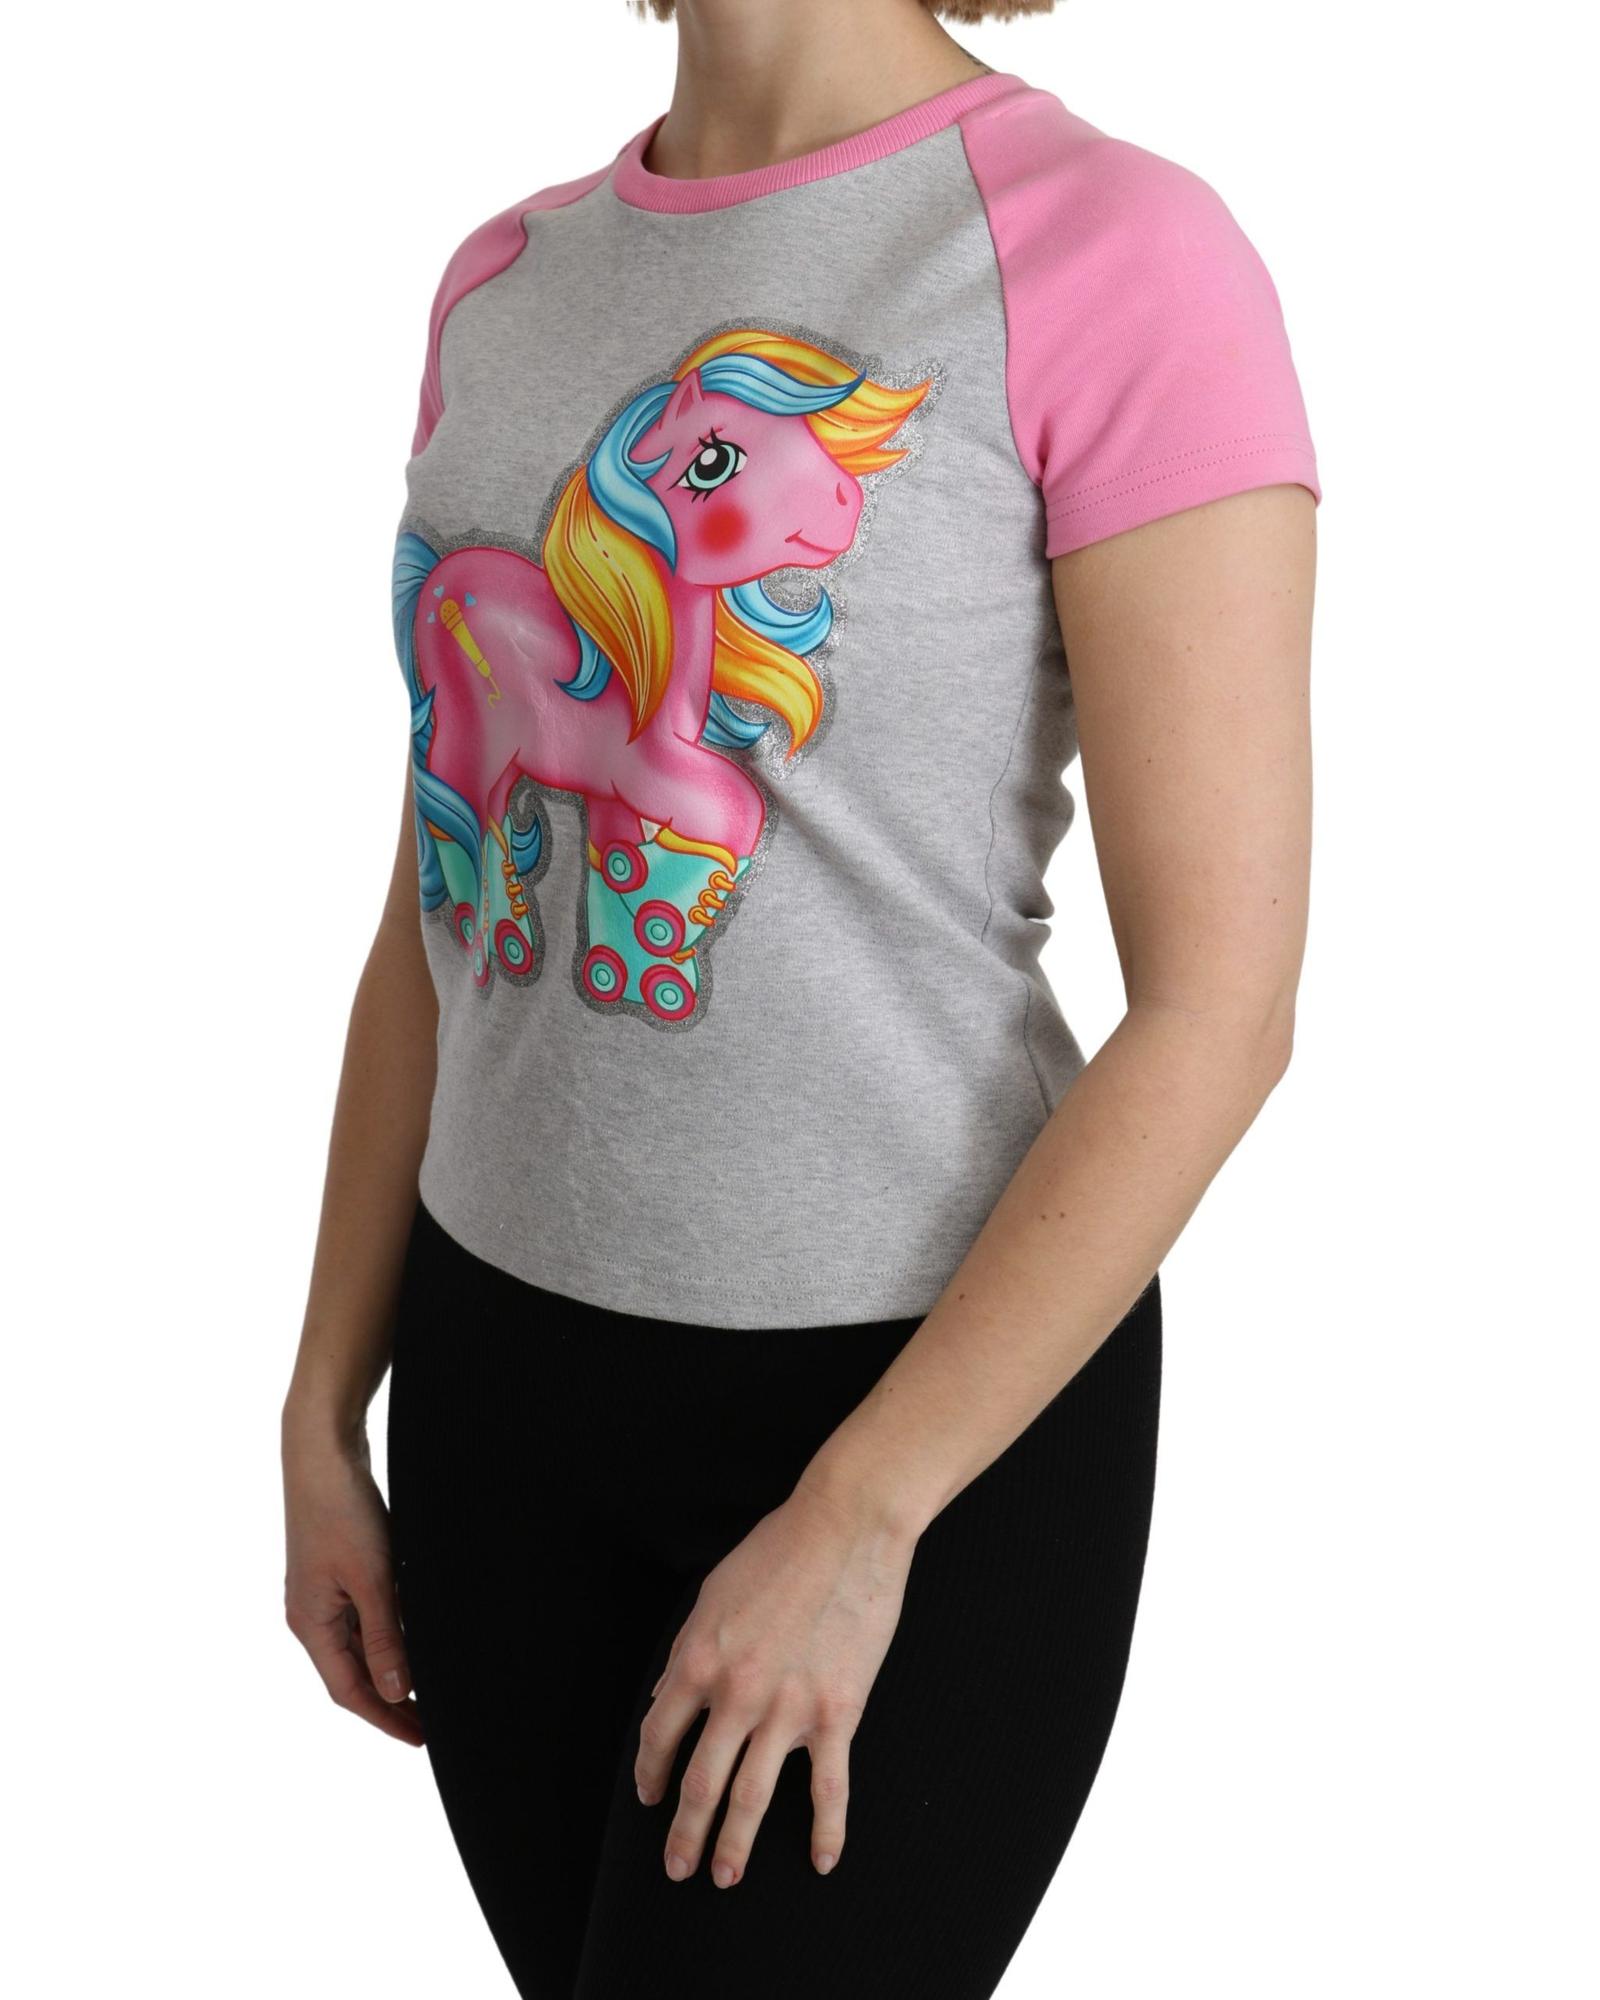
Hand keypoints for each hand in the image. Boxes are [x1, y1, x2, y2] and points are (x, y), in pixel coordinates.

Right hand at [283, 1424, 421, 1746]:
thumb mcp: (371, 1578)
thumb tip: (393, 1691)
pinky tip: (412, 1635)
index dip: (385, 1718)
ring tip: (425, 1687)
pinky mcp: (336, 1567)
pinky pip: (363, 1615)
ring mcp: (321, 1591)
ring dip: (389, 1667)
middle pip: (352, 1673)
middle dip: (389, 1700)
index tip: (421, 1737)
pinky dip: (387, 1633)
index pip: (349, 1691)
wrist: (322, 1449)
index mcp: (311, 1624)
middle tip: (428, 1722)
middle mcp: (311, 1614)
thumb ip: (384, 1636)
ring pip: (358, 1644)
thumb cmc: (341, 1510)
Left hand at [634, 1479, 915, 1885]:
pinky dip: (825, 1831)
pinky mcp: (837, 1713)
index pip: (659, 1735)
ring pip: (752, 1797)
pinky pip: (828, 1788)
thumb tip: (665, 1696)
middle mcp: (736, 1694)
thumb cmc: (778, 1549)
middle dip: (684, 1833)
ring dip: (735, 1845)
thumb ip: (688, 1650)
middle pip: (700, 1783)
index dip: (650, 1774)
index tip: (651, 1798)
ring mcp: (788, 1709)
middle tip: (678, 1868)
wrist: (846, 1527)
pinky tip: (823, 1861)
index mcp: (698, 1659)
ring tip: (725, 1877)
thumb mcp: (712, 1594)